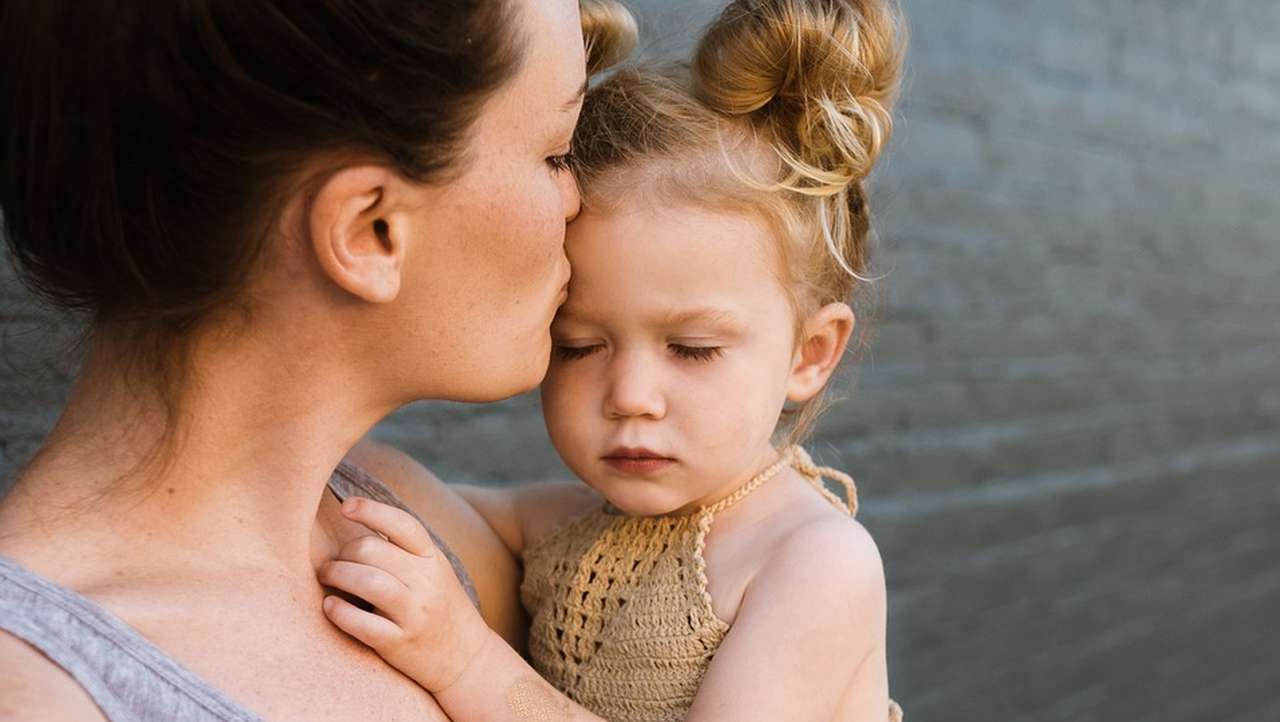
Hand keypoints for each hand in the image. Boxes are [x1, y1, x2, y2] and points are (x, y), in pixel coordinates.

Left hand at [319, 496, 492, 692]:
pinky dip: (339, 612)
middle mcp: (426, 582)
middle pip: (372, 550)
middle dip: (343, 552)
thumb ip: (404, 550)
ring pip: (366, 581)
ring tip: (327, 576)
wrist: (467, 658)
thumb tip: (361, 520)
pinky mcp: (399, 643)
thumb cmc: (441, 607)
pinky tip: (330, 606)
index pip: (402, 524)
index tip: (346, 506)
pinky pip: (362, 624)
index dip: (371, 510)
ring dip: (336, 574)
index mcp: (433, 559)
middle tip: (333, 562)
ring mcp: (414, 614)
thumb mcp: (433, 571)